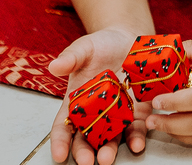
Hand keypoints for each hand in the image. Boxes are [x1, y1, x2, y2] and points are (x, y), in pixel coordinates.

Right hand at [47, 27, 148, 163]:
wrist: (129, 39)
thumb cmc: (102, 45)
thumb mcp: (84, 48)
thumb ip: (71, 57)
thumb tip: (54, 66)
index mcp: (76, 102)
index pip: (63, 126)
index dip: (60, 142)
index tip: (58, 155)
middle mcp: (95, 114)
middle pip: (86, 139)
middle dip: (85, 152)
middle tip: (87, 161)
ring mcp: (117, 115)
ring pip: (111, 138)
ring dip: (110, 150)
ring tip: (108, 158)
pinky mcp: (138, 112)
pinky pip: (137, 128)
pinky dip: (137, 138)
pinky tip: (137, 145)